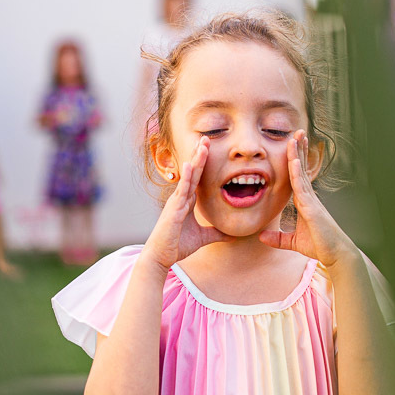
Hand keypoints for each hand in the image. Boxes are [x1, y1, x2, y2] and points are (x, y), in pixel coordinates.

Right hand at [142, 136, 231, 270]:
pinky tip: (190, 165)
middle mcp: (181, 198)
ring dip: (196, 160)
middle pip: (193, 172)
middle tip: (207, 138)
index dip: (203, 163)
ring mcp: (176, 201)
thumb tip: (233, 235)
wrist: (161, 256)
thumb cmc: (177, 246)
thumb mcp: (203, 238)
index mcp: (187, 202)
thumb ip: (217, 233)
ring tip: (202, 144)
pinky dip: (186, 177)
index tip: (209, 149)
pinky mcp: (173, 209)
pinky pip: (181, 190)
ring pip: (189, 177)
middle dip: (200, 155)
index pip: (198, 178)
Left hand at [259, 130, 357, 267]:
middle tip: (296, 132)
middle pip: (301, 170)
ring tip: (295, 137)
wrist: (335, 255)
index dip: (294, 161)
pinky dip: (297, 174)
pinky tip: (294, 161)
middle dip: (298, 151)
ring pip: (302, 174)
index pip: (297, 177)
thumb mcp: (292, 242)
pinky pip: (302, 188)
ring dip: (297, 155)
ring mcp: (311, 201)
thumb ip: (277, 238)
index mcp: (304, 202)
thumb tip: (261, 237)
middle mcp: (308, 198)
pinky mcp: (312, 208)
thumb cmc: (319, 246)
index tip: (292, 147)